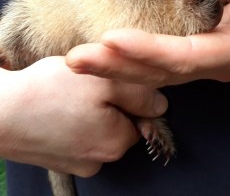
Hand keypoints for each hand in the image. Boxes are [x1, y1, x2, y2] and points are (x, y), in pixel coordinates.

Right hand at [0, 56, 167, 175]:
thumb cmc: (52, 92)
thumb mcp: (105, 82)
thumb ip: (141, 94)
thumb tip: (161, 105)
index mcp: (117, 143)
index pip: (143, 116)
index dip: (129, 94)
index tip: (108, 83)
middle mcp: (101, 160)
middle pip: (121, 122)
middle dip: (109, 101)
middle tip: (86, 86)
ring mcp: (78, 163)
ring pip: (98, 126)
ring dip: (90, 109)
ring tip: (68, 95)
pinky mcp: (58, 158)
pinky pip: (78, 133)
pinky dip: (73, 119)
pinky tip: (58, 106)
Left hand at [66, 0, 229, 85]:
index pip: (192, 57)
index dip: (154, 52)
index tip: (113, 40)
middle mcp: (219, 62)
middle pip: (165, 72)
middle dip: (120, 67)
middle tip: (77, 58)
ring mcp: (206, 59)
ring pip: (156, 73)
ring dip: (116, 67)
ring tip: (76, 59)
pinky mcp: (196, 50)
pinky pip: (158, 62)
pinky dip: (127, 61)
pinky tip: (99, 55)